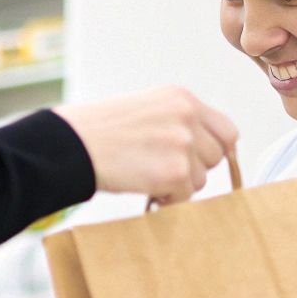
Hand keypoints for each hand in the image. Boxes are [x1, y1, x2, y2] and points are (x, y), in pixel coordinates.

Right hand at [54, 86, 238, 202]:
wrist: (70, 143)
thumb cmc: (96, 132)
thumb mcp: (143, 111)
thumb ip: (175, 123)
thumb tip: (201, 152)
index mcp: (180, 98)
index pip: (226, 130)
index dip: (212, 150)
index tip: (195, 162)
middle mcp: (187, 115)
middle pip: (215, 157)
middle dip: (191, 169)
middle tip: (159, 170)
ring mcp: (183, 142)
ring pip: (200, 179)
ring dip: (177, 185)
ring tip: (144, 175)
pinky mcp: (175, 170)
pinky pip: (185, 197)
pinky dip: (165, 200)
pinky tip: (142, 187)